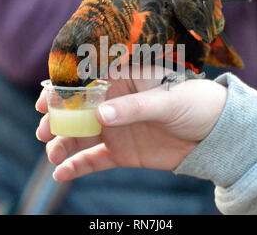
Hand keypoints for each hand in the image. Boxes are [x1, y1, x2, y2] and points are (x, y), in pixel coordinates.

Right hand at [35, 70, 226, 181]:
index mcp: (124, 81)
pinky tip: (62, 174)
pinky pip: (95, 159)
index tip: (45, 100)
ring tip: (52, 153)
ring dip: (63, 144)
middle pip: (78, 111)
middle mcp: (114, 104)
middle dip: (58, 120)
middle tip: (43, 130)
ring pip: (81, 136)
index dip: (64, 90)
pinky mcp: (121, 152)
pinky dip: (77, 167)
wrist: (213, 135)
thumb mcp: (167, 101)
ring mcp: (116, 129)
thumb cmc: (194, 104)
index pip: (88, 82)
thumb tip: (101, 116)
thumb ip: (135, 107)